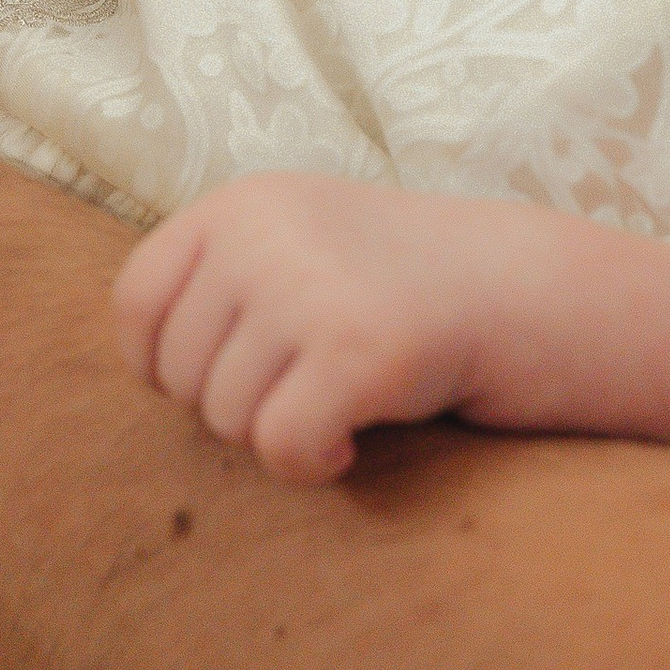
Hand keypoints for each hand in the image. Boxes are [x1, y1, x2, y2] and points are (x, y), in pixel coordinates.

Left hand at [115, 172, 496, 482]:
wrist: (534, 290)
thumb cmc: (408, 287)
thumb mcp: (301, 244)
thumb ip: (221, 279)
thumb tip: (140, 363)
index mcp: (242, 204)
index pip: (135, 303)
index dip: (163, 363)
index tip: (223, 376)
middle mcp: (266, 234)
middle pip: (179, 374)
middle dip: (234, 407)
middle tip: (308, 389)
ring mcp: (312, 289)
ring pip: (227, 419)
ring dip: (280, 435)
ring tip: (341, 404)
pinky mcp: (360, 352)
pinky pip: (281, 447)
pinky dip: (312, 465)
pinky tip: (351, 446)